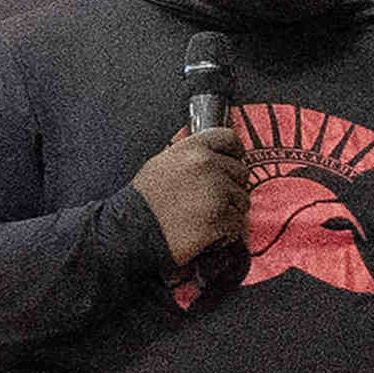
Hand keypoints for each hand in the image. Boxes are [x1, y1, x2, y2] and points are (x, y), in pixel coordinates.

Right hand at [134, 120, 248, 265]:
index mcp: (191, 149)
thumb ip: (189, 156)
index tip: (235, 161)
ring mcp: (216, 192)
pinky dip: (227, 232)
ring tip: (204, 218)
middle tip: (212, 202)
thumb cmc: (144, 202)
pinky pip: (237, 224)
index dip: (235, 152)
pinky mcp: (220, 218)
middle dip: (231, 188)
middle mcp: (206, 166)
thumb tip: (213, 154)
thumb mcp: (161, 164)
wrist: (131, 232)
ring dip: (230, 211)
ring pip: (242, 200)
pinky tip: (207, 234)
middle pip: (240, 172)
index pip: (229, 138)